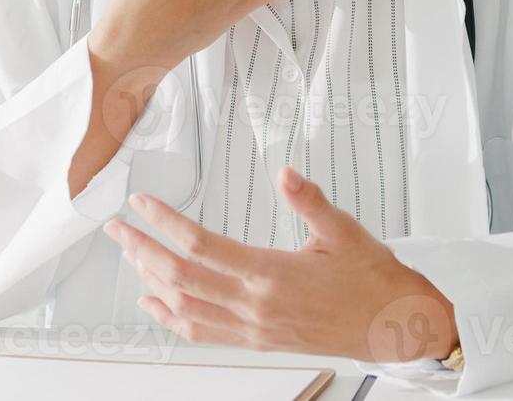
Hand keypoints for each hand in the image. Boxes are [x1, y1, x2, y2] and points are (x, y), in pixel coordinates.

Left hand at [105, 167, 460, 364]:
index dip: (165, 223)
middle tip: (117, 229)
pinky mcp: (258, 340)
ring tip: (131, 256)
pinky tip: (155, 304)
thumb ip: (310, 201)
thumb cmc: (373, 281)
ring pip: (185, 307)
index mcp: (272, 274)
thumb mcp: (345, 231)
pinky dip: (172, 318)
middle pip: (181, 277)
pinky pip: (203, 333)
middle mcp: (256, 306)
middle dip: (142, 250)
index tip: (142, 204)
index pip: (201, 246)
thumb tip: (285, 173)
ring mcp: (254, 328)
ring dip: (150, 281)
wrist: (395, 326)